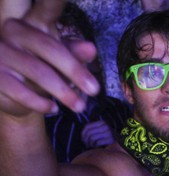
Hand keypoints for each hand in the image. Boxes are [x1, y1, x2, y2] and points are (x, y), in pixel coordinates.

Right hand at [0, 0, 99, 115]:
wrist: (11, 95)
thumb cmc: (41, 70)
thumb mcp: (60, 62)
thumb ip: (74, 54)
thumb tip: (92, 49)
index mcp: (33, 23)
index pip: (47, 8)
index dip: (55, 1)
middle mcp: (14, 31)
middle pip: (50, 48)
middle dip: (75, 71)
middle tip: (95, 90)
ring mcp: (1, 52)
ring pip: (38, 72)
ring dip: (63, 92)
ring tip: (80, 106)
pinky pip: (20, 91)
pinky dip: (40, 102)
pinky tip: (53, 108)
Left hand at [81, 120, 114, 147]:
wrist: (120, 142)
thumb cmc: (106, 137)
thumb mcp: (100, 130)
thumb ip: (92, 129)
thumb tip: (82, 135)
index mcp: (102, 122)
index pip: (88, 126)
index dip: (83, 133)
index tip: (82, 139)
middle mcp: (106, 126)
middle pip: (89, 133)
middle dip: (86, 140)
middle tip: (86, 144)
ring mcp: (109, 133)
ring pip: (92, 138)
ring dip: (90, 143)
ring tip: (91, 145)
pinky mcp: (110, 140)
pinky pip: (98, 143)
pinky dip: (95, 146)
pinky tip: (96, 146)